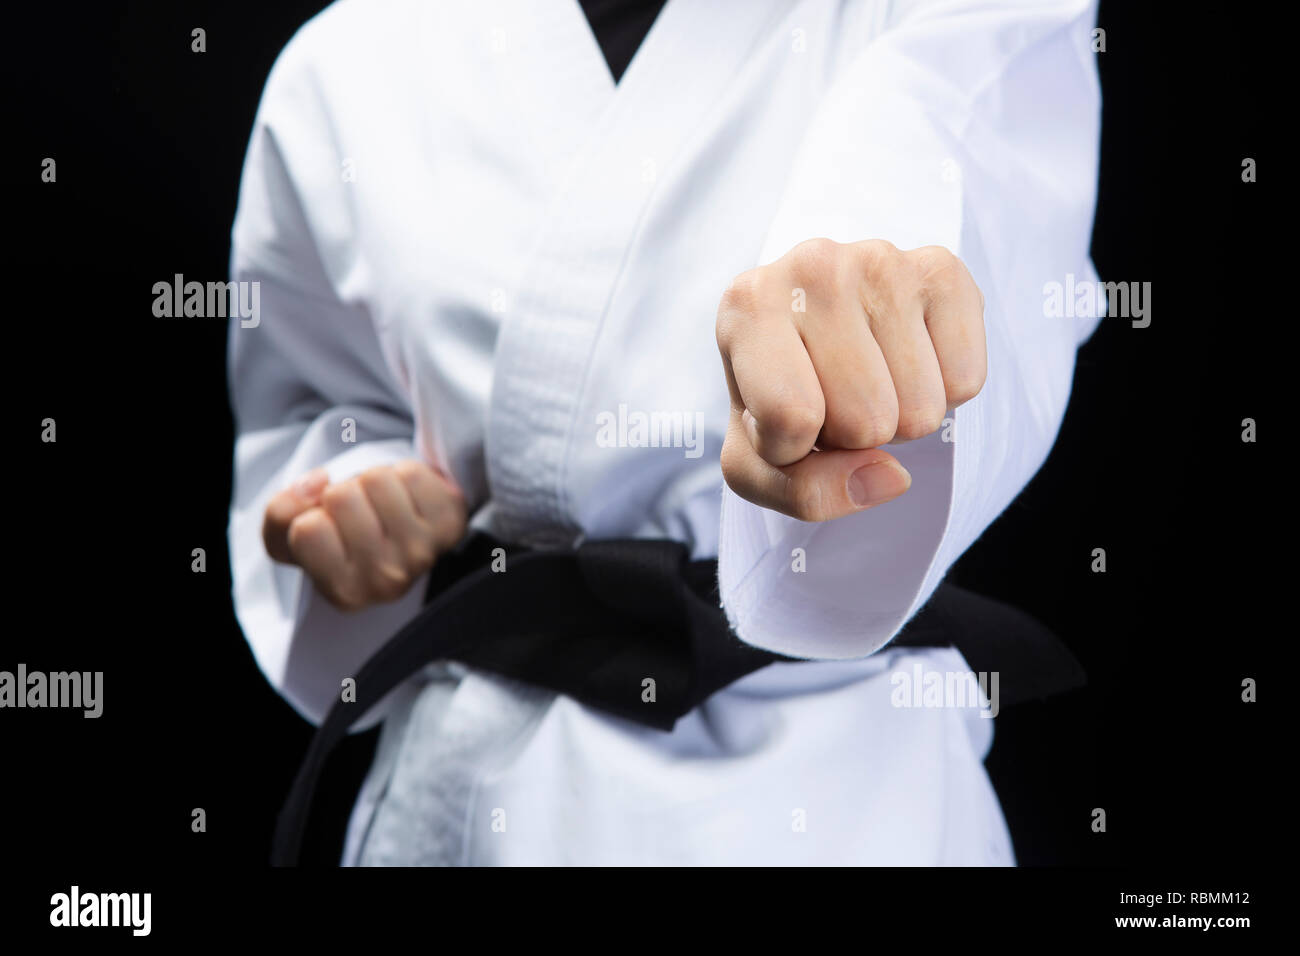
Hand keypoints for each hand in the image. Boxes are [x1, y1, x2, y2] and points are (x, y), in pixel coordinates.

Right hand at [262, 460, 467, 610]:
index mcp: (345, 593)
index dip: (311, 515)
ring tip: (380, 505)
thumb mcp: (291, 537)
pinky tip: (406, 499)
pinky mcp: (451, 521)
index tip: (328, 527)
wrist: (399, 533)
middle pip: (341, 497)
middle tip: (357, 513)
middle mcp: (388, 581)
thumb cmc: (341, 537)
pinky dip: (402, 475)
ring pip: (376, 478)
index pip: (308, 530)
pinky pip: (411, 472)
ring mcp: (424, 552)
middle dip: (342, 494)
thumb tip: (318, 482)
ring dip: (372, 482)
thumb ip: (281, 514)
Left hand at [716, 238, 985, 521]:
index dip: (793, 449)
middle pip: (865, 420)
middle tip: (835, 397)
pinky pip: (966, 382)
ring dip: (900, 417)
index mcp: (747, 306)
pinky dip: (943, 393)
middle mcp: (811, 267)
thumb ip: (805, 492)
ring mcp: (882, 261)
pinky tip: (909, 359)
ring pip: (920, 411)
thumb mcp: (761, 461)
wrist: (824, 326)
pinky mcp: (943, 270)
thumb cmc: (781, 394)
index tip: (783, 421)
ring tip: (870, 378)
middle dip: (853, 435)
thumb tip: (891, 477)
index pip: (791, 419)